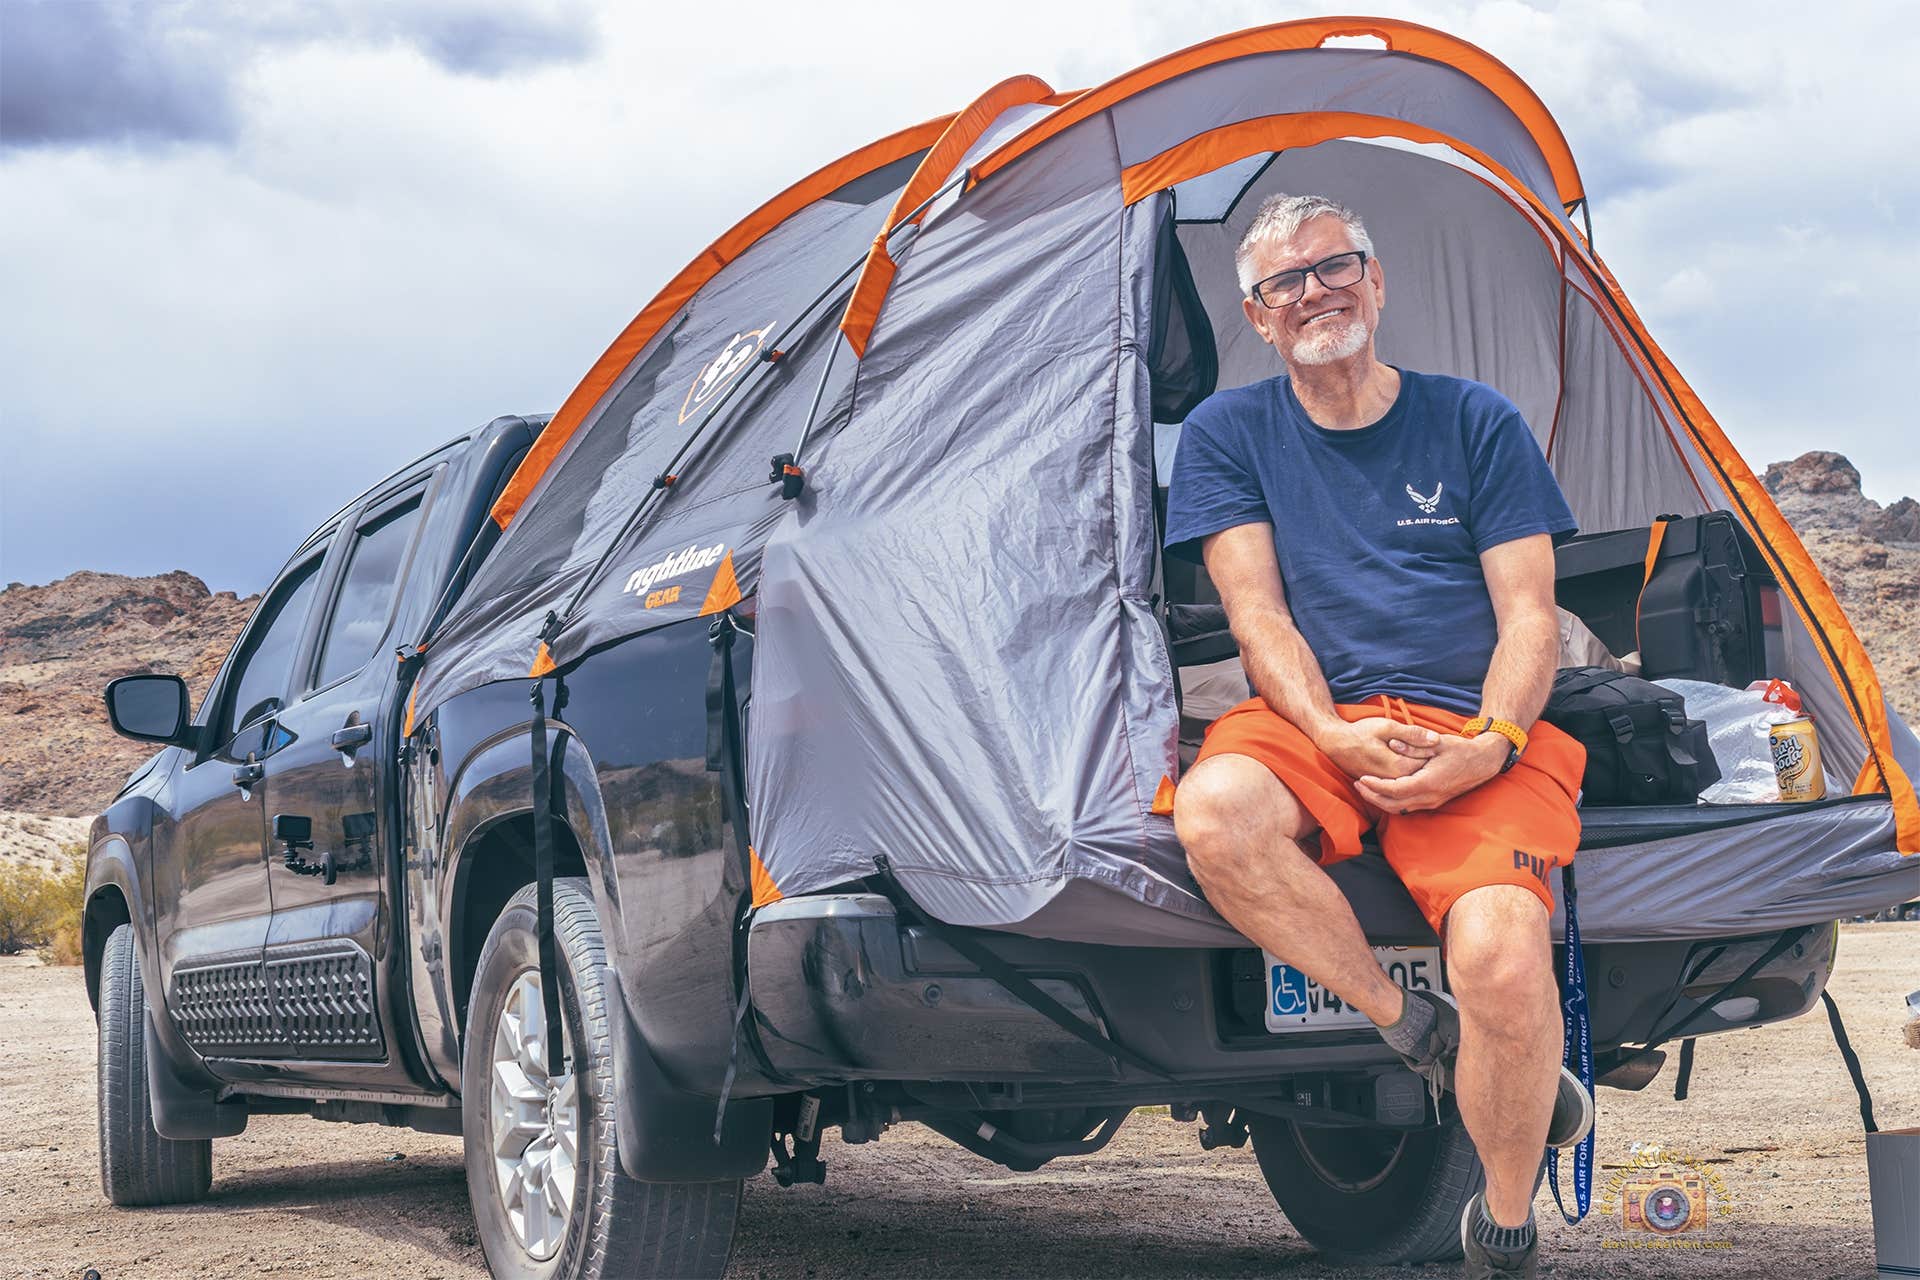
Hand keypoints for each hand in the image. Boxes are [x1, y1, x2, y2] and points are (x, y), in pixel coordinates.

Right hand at [1318, 717, 1440, 781]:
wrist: (1335, 744)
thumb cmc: (1360, 732)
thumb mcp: (1386, 726)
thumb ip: (1412, 734)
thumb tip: (1436, 739)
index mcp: (1399, 766)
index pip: (1427, 762)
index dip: (1432, 750)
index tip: (1432, 740)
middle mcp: (1395, 780)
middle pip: (1421, 772)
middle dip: (1427, 760)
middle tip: (1428, 748)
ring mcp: (1387, 784)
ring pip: (1411, 778)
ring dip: (1417, 767)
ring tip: (1414, 753)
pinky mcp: (1381, 784)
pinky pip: (1401, 781)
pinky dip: (1407, 772)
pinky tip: (1405, 761)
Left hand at [1355, 732, 1509, 814]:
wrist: (1483, 762)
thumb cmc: (1460, 750)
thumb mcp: (1437, 742)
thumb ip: (1414, 744)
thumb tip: (1392, 744)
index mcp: (1429, 782)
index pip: (1395, 790)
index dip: (1375, 786)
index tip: (1361, 778)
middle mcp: (1429, 797)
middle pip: (1393, 805)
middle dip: (1372, 796)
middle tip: (1357, 785)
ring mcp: (1432, 802)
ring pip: (1400, 809)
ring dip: (1381, 801)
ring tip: (1366, 788)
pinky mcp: (1434, 802)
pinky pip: (1408, 807)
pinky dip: (1392, 802)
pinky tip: (1383, 791)